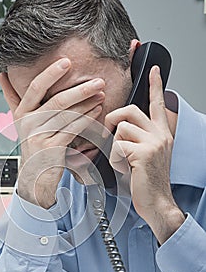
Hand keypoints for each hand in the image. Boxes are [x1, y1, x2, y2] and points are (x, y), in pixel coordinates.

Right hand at [0, 58, 104, 207]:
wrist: (34, 174)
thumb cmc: (31, 144)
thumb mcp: (19, 120)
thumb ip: (12, 97)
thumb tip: (1, 76)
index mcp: (21, 113)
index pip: (35, 88)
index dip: (50, 74)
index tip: (66, 62)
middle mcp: (28, 124)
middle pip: (56, 101)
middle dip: (80, 90)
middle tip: (98, 81)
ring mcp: (40, 137)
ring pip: (67, 116)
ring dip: (87, 104)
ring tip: (101, 94)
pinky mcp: (52, 149)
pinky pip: (72, 130)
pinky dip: (86, 119)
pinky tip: (96, 111)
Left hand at [105, 66, 184, 243]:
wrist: (156, 202)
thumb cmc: (145, 180)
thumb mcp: (142, 154)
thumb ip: (134, 137)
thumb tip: (116, 125)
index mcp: (160, 132)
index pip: (157, 103)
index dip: (154, 85)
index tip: (153, 68)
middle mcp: (160, 134)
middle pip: (130, 110)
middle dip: (114, 119)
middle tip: (110, 133)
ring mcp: (154, 143)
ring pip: (121, 128)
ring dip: (115, 145)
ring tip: (123, 160)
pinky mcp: (144, 153)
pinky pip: (118, 145)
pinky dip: (115, 158)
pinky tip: (125, 168)